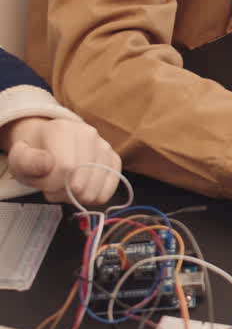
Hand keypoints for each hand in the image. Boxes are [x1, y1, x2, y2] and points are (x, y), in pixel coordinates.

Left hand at [0, 118, 120, 204]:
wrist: (48, 143)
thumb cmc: (34, 154)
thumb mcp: (19, 158)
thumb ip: (26, 162)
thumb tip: (46, 165)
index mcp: (63, 130)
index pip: (65, 167)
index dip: (51, 184)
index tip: (43, 185)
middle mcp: (89, 134)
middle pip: (81, 181)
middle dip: (63, 193)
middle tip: (54, 188)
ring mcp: (105, 147)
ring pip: (94, 189)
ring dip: (77, 197)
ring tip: (67, 189)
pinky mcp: (114, 160)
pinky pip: (108, 191)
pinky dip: (93, 198)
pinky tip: (82, 191)